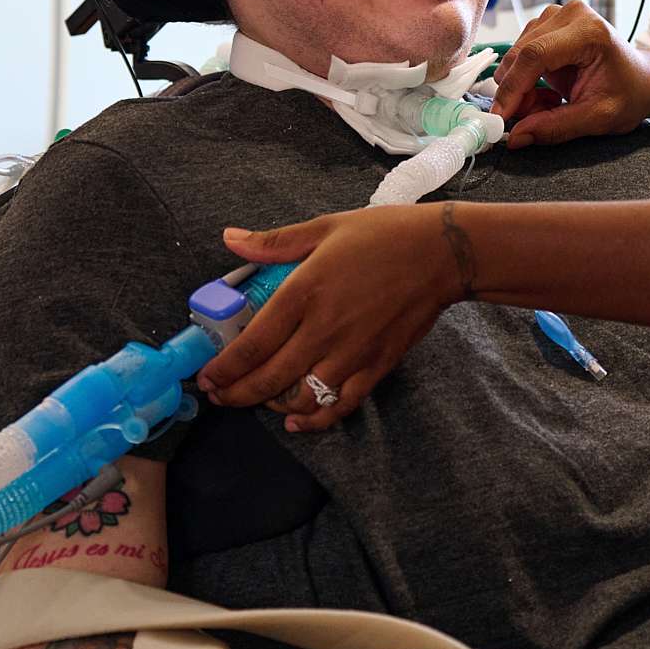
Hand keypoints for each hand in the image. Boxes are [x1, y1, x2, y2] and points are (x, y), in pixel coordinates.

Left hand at [195, 204, 467, 428]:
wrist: (443, 254)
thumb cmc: (384, 235)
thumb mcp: (324, 227)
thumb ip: (274, 243)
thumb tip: (229, 239)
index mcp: (304, 292)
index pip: (252, 344)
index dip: (224, 368)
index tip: (207, 376)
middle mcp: (323, 329)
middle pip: (268, 378)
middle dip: (236, 394)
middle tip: (218, 396)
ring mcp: (351, 353)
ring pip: (301, 397)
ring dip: (271, 405)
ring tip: (255, 401)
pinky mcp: (376, 366)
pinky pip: (340, 404)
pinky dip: (315, 419)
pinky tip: (297, 421)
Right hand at [491, 1, 649, 148]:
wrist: (642, 80)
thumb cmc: (628, 95)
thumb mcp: (597, 118)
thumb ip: (556, 127)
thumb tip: (516, 137)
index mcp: (589, 32)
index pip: (536, 55)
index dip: (513, 88)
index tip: (500, 117)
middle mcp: (571, 15)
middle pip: (521, 53)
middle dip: (515, 92)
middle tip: (524, 120)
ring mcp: (558, 15)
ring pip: (516, 56)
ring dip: (521, 88)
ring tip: (547, 106)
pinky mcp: (548, 24)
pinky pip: (521, 54)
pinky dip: (525, 80)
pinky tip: (546, 94)